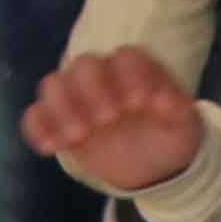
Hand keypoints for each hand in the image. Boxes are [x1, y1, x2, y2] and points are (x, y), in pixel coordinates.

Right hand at [24, 51, 204, 195]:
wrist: (152, 165)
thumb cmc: (169, 136)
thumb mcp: (184, 124)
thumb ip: (179, 108)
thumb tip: (166, 98)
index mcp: (135, 70)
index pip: (126, 57)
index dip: (130, 76)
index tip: (137, 104)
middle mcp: (102, 76)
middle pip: (84, 64)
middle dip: (92, 90)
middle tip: (107, 121)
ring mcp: (76, 97)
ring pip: (54, 84)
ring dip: (62, 108)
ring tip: (78, 137)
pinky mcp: (58, 121)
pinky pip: (36, 115)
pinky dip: (38, 128)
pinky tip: (49, 147)